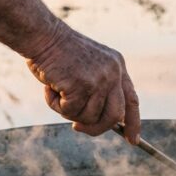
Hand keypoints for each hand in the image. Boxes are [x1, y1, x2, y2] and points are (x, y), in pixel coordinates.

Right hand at [26, 22, 140, 142]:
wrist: (41, 34)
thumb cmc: (57, 52)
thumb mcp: (87, 67)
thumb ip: (98, 89)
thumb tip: (96, 122)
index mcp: (117, 66)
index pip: (131, 100)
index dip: (133, 122)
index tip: (132, 140)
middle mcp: (113, 73)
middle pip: (114, 116)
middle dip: (97, 128)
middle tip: (77, 128)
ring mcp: (99, 80)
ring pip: (89, 117)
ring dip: (68, 111)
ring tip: (55, 88)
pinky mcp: (81, 86)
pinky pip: (69, 112)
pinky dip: (55, 104)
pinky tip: (49, 86)